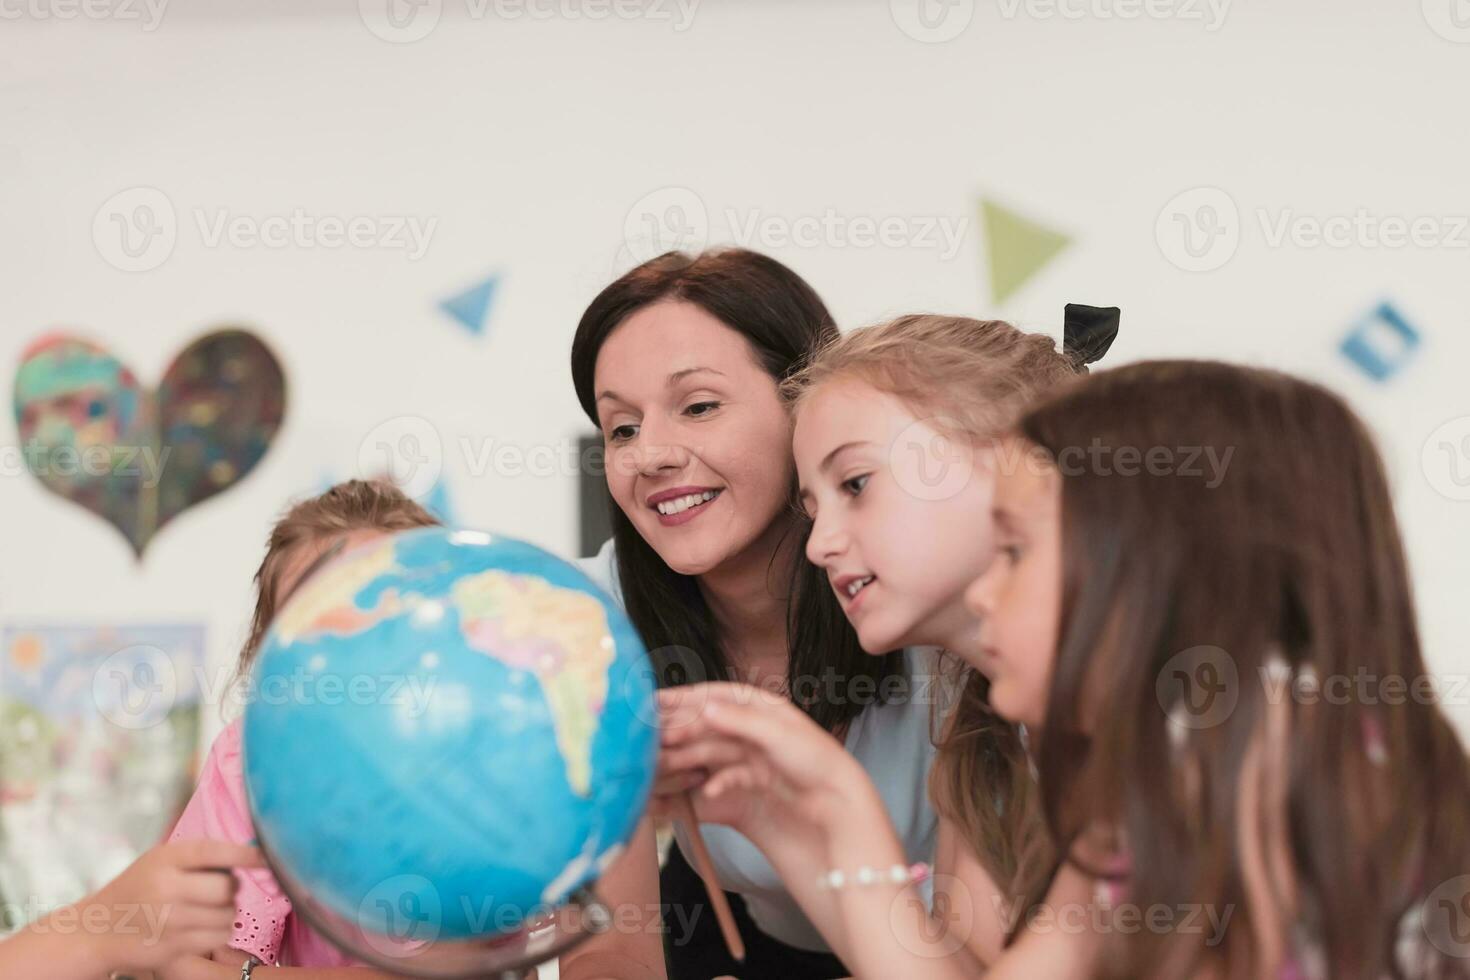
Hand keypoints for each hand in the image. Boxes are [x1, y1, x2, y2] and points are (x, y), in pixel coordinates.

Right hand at [85, 838, 264, 972]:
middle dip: (231, 889)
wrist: (95, 929)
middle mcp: (166, 887)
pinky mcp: (172, 946)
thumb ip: (197, 856)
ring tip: (204, 909)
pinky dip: (218, 932)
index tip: (266, 857)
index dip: (246, 854)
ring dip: (225, 912)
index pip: (214, 851)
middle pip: (227, 887)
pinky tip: (200, 927)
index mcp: (165, 858)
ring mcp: (168, 920)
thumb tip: (251, 853)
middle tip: (218, 890)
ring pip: (227, 914)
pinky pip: (218, 937)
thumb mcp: (159, 861)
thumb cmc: (136, 889)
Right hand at [656, 683, 873, 843]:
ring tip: (659, 766)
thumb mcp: (778, 734)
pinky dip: (706, 787)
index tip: (654, 699)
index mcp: (761, 709)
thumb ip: (740, 720)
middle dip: (677, 730)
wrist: (837, 806)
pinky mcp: (748, 790)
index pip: (715, 696)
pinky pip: (718, 785)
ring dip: (683, 760)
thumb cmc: (815, 762)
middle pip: (706, 728)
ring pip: (707, 756)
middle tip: (648, 737)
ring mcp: (748, 761)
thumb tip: (706, 706)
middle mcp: (751, 732)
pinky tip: (701, 793)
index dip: (684, 697)